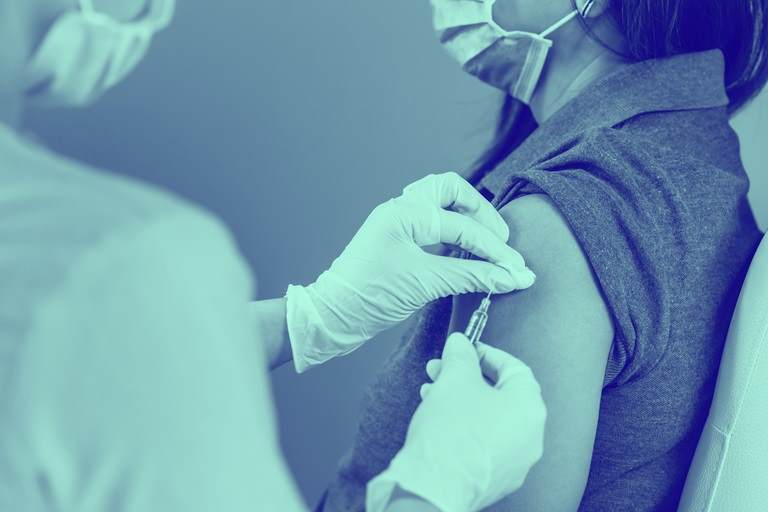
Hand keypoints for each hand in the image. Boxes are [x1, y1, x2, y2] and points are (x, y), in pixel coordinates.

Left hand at [285, 172, 535, 372]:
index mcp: (404, 213)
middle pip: (452, 190)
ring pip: (441, 202)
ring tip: (488, 244)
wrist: (333, 316)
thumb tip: (512, 277)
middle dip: (481, 212)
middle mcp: (400, 209)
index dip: (494, 250)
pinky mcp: (399, 239)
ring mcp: (398, 222)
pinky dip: (455, 233)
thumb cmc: (369, 296)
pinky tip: (468, 252)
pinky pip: (434, 223)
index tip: (517, 270)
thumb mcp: (425, 284)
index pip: (462, 225)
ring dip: (468, 218)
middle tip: (500, 241)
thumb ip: (472, 277)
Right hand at [366, 333, 546, 511]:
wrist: (433, 488)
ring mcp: (516, 461)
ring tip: (432, 394)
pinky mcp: (496, 478)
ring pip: (490, 418)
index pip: (514, 368)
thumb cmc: (449, 436)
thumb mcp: (454, 379)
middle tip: (441, 369)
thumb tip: (461, 343)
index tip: (465, 349)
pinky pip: (485, 442)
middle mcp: (531, 437)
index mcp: (529, 409)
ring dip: (462, 401)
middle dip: (467, 377)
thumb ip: (461, 354)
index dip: (486, 353)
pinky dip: (465, 426)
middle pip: (500, 394)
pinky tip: (439, 420)